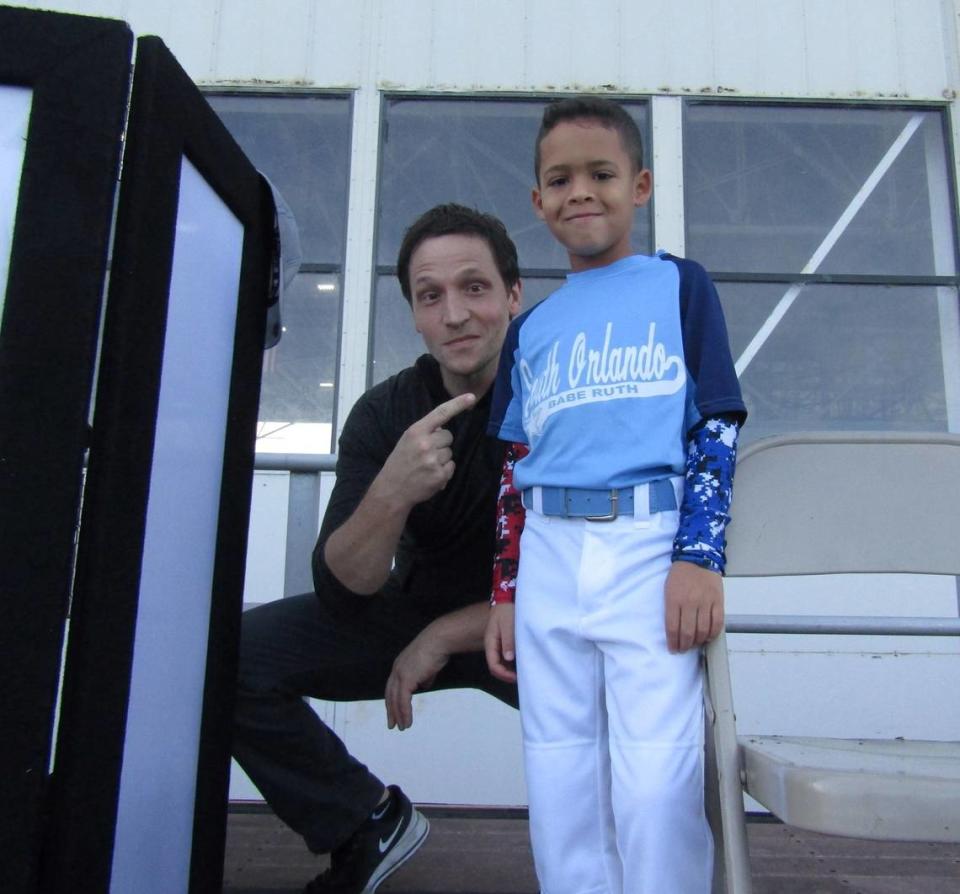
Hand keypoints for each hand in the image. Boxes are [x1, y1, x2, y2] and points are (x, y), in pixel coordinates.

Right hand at [379, 393, 476, 508]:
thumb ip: (424, 432)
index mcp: (416, 431)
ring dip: (442, 458)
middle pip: (449, 436)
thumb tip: (443, 428)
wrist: (392, 490)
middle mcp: (426, 444)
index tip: (471, 397)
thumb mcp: (407, 441)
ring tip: (426, 466)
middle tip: (426, 454)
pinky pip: (452, 466)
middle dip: (441, 443)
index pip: (440, 413)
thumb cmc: (400, 463)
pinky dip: (444, 471)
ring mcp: (433, 460)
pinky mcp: (440, 475)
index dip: (457, 404)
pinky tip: (430, 475)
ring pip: (450, 452)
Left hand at [385, 630, 449, 730]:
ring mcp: (400, 674)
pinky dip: (405, 712)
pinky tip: (408, 721)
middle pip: (390, 695)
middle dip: (391, 711)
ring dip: (398, 715)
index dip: (392, 700)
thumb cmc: (436, 650)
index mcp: (399, 666)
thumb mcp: (427, 667)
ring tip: (402, 727)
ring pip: (395, 700)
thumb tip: (423, 687)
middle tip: (392, 725)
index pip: (392, 687)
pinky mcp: (406, 678)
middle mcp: (396, 670)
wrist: (438, 640)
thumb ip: (424, 678)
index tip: (394, 712)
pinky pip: (403, 701)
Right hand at [484, 603, 516, 682]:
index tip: (516, 677)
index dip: (503, 674)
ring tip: (522, 672)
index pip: (493, 664)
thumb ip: (508, 641)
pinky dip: (511, 663)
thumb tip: (508, 659)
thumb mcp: (508, 625)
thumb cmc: (507, 611)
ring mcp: (497, 644)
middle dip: (506, 675)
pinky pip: (505, 657)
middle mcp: (492, 646)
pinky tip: (521, 662)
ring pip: (501, 663)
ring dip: (509, 670)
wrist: (507, 599)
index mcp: (491, 642)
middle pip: (496, 666)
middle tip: (521, 678)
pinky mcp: (503, 642)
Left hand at [664, 561, 723, 652]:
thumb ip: (671, 609)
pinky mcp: (718, 601)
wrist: (698, 558)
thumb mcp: (668, 590)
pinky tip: (707, 637)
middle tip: (683, 649)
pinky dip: (712, 634)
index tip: (673, 649)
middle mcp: (690, 602)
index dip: (673, 642)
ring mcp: (705, 602)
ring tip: (694, 644)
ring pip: (703, 630)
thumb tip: (674, 630)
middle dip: (685, 645)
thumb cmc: (680, 575)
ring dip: (698, 641)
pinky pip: (717, 623)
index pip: (673, 627)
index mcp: (674, 599)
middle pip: (688, 632)